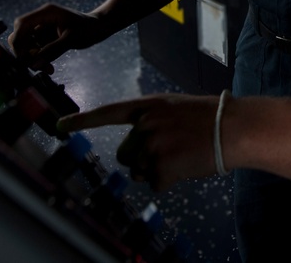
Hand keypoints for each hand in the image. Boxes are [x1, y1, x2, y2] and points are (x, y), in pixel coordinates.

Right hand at [8, 3, 110, 72]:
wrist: (100, 27)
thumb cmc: (89, 29)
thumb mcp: (71, 39)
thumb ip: (52, 50)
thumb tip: (34, 64)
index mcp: (46, 12)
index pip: (22, 25)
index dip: (18, 42)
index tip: (23, 58)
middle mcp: (42, 18)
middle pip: (21, 35)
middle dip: (26, 52)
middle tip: (36, 66)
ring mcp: (43, 27)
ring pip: (28, 45)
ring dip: (34, 58)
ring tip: (48, 69)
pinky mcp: (47, 36)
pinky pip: (37, 49)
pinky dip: (40, 58)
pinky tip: (49, 67)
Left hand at [58, 94, 220, 190]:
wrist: (232, 128)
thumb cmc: (207, 118)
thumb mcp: (173, 108)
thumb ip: (150, 121)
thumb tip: (135, 151)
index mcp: (147, 106)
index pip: (107, 113)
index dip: (81, 121)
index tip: (59, 126)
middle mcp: (144, 126)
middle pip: (124, 154)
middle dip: (139, 158)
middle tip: (167, 150)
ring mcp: (151, 148)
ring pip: (139, 171)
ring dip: (155, 170)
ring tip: (180, 155)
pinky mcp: (161, 168)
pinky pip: (155, 183)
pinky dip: (169, 180)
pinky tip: (185, 166)